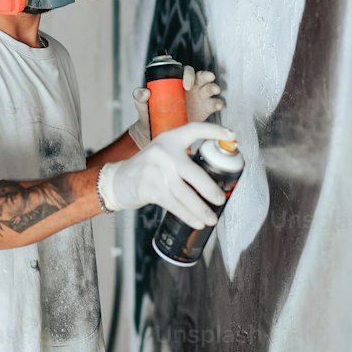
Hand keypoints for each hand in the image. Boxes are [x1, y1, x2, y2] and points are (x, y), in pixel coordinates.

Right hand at [99, 122, 236, 227]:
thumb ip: (184, 157)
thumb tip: (216, 176)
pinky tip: (197, 222)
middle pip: (194, 172)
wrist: (118, 180)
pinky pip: (174, 204)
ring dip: (200, 209)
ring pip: (185, 193)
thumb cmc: (148, 168)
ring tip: (212, 218)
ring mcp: (155, 170)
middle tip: (221, 199)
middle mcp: (163, 151)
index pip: (194, 129)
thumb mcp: (163, 153)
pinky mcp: (149, 188)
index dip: (214, 131)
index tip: (233, 136)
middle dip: (210, 189)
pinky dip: (187, 215)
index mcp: (170, 139)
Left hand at [128, 67, 225, 148]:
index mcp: (177, 82)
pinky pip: (214, 104)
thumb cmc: (151, 114)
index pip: (186, 72)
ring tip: (214, 90)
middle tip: (207, 79)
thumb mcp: (143, 104)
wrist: (157, 131)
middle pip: (202, 77)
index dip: (189, 74)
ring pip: (210, 89)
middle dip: (206, 76)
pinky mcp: (205, 110)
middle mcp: (191, 87)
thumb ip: (139, 96)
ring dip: (213, 88)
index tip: (186, 84)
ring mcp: (199, 98)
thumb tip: (144, 92)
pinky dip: (218, 103)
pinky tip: (217, 105)